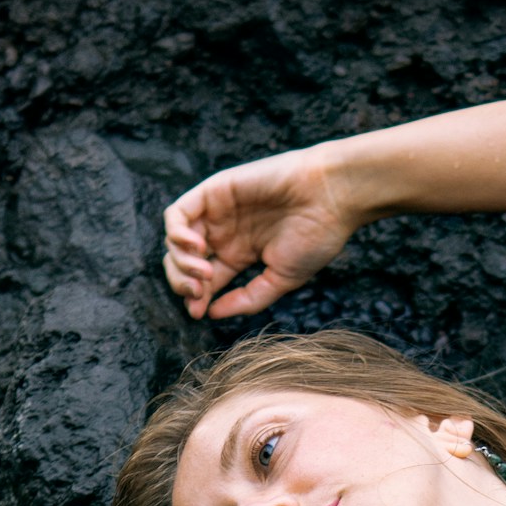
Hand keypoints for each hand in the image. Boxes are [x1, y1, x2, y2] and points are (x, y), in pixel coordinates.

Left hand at [162, 143, 357, 319]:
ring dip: (180, 262)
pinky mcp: (213, 191)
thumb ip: (248, 298)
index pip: (204, 281)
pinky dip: (176, 233)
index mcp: (239, 254)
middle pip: (183, 263)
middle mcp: (224, 234)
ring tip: (203, 272)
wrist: (330, 196)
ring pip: (174, 241)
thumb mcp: (282, 279)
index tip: (199, 313)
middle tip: (198, 294)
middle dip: (182, 284)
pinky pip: (176, 214)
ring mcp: (216, 213)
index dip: (196, 299)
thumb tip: (212, 313)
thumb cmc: (315, 236)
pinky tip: (197, 248)